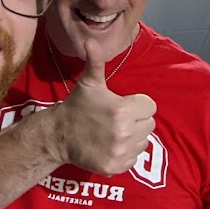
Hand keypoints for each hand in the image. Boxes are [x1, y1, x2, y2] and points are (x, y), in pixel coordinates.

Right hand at [52, 39, 156, 174]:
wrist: (59, 135)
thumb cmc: (78, 106)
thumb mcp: (89, 83)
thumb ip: (96, 62)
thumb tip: (91, 42)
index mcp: (123, 110)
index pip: (150, 107)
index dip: (137, 104)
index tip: (123, 105)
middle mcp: (125, 133)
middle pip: (149, 124)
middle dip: (137, 120)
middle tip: (118, 118)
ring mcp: (121, 152)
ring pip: (143, 142)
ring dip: (133, 137)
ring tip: (114, 132)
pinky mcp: (116, 166)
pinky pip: (134, 158)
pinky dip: (126, 153)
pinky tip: (111, 146)